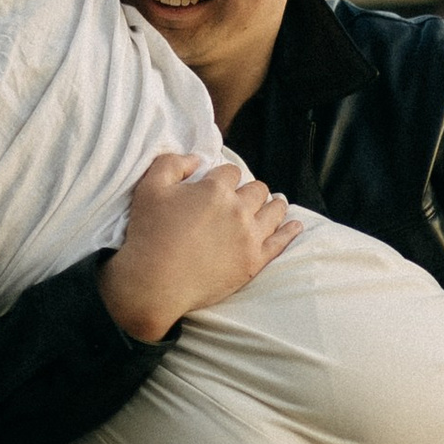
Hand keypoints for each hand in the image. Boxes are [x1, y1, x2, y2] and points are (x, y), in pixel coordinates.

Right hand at [98, 154, 300, 344]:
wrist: (155, 283)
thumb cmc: (149, 235)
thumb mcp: (149, 188)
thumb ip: (172, 164)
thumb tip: (196, 159)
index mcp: (215, 189)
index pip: (230, 171)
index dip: (223, 176)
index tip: (218, 185)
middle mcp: (238, 209)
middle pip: (257, 189)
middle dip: (249, 190)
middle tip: (241, 198)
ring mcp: (250, 237)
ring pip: (274, 211)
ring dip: (273, 204)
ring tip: (274, 204)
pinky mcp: (254, 261)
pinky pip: (281, 242)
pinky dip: (290, 231)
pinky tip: (295, 225)